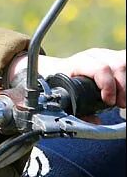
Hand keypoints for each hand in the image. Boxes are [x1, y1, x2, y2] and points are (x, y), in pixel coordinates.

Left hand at [10, 48, 125, 107]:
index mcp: (79, 63)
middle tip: (120, 104)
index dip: (108, 85)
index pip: (100, 68)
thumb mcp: (65, 94)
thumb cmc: (60, 83)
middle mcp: (94, 56)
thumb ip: (78, 111)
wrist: (55, 68)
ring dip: (126, 83)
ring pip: (124, 62)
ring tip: (123, 99)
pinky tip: (124, 91)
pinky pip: (126, 61)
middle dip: (123, 87)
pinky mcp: (115, 57)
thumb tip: (95, 122)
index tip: (109, 101)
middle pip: (118, 65)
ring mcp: (106, 55)